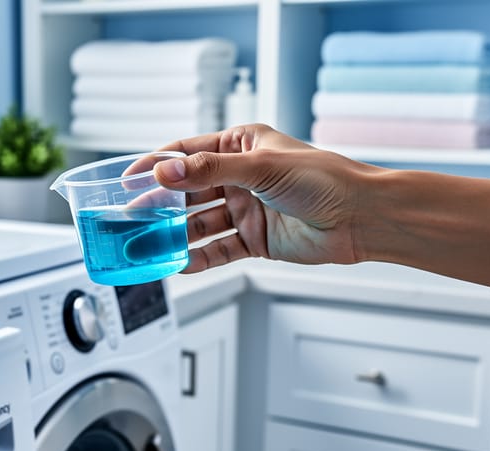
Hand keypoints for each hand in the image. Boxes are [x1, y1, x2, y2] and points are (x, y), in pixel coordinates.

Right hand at [153, 124, 382, 272]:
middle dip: (159, 205)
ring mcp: (245, 209)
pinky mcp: (254, 239)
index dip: (155, 166)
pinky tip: (180, 264)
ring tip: (148, 246)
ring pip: (198, 223)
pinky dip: (199, 258)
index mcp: (239, 146)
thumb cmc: (324, 179)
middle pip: (186, 192)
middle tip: (131, 218)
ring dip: (174, 235)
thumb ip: (210, 170)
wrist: (361, 217)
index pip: (186, 154)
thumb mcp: (261, 167)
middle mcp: (238, 177)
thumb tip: (166, 171)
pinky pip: (218, 249)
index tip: (128, 180)